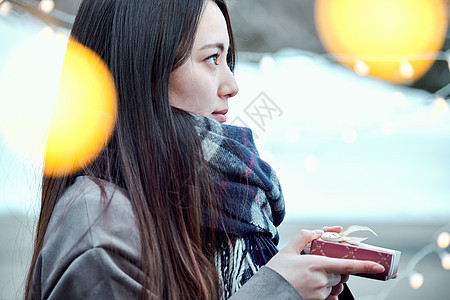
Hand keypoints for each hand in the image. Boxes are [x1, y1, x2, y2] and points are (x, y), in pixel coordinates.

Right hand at [266, 229, 384, 299]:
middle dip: (337, 268)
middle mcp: (322, 280)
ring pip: (336, 285)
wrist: (268, 292)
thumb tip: (320, 232)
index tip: (379, 266)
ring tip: (314, 276)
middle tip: (323, 264)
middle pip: (341, 274)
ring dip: (332, 280)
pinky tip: (315, 286)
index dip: (365, 266)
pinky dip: (327, 290)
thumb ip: (305, 237)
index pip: (347, 265)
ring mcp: (321, 293)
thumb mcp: (287, 249)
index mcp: (317, 265)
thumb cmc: (277, 272)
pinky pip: (330, 296)